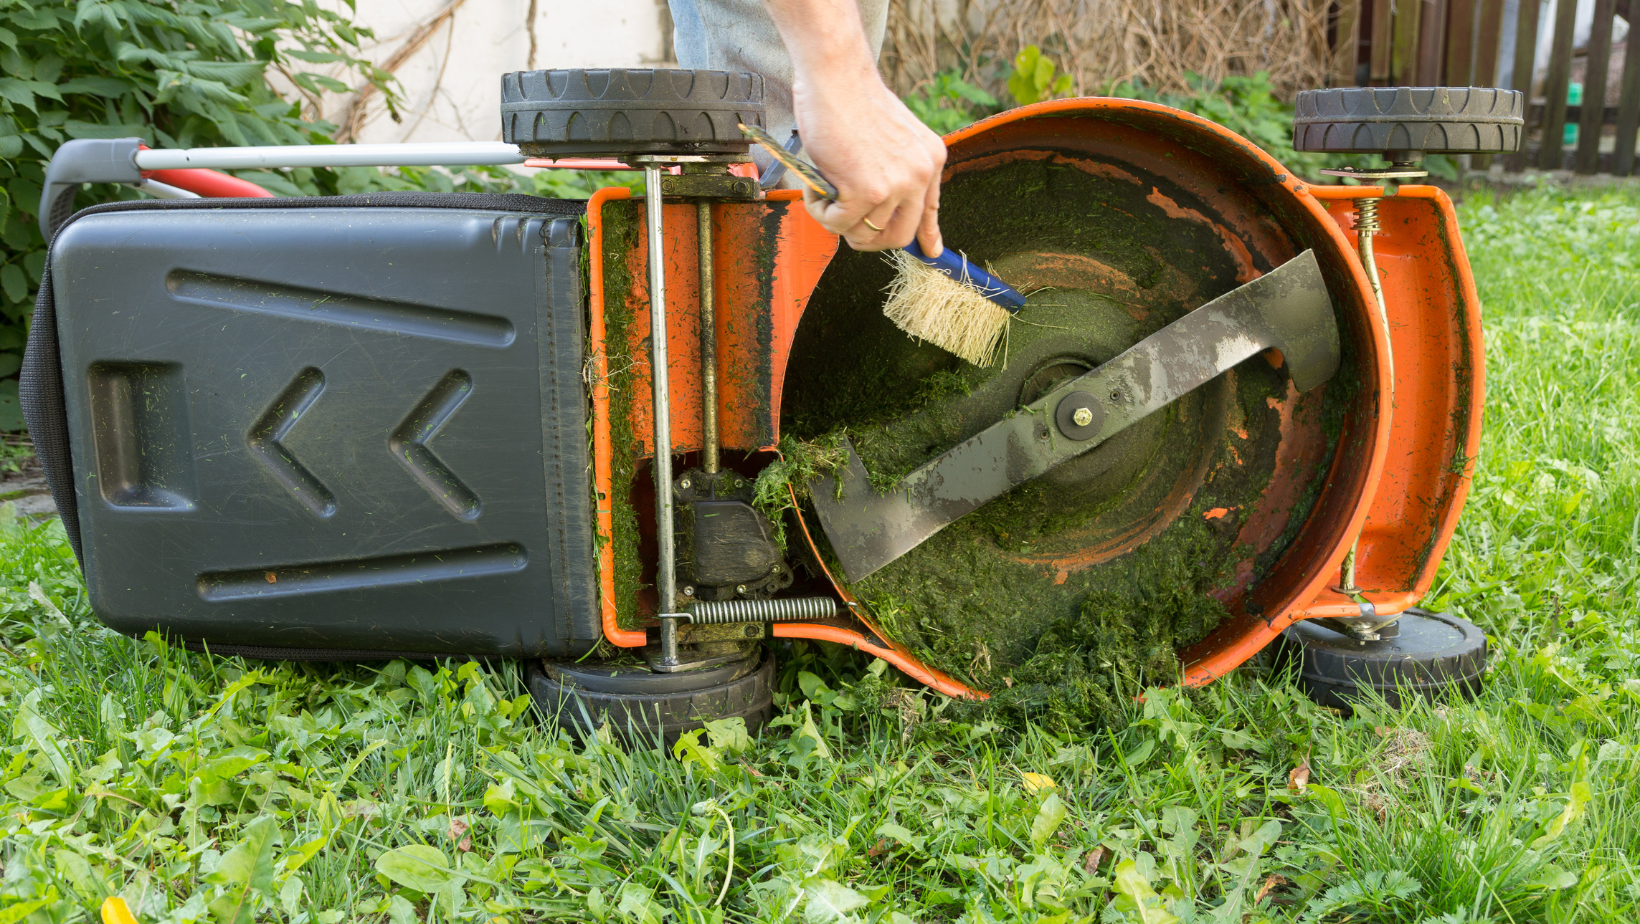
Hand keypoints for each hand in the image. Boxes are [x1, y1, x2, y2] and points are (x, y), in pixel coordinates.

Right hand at [792, 71, 945, 254]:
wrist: (836, 75)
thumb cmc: (852, 99)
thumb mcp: (893, 136)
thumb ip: (897, 168)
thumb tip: (886, 202)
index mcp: (930, 159)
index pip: (931, 211)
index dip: (927, 236)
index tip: (929, 252)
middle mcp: (919, 174)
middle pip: (899, 237)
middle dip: (868, 238)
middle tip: (843, 220)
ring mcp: (895, 185)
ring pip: (863, 233)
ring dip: (835, 218)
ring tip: (821, 188)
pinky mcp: (866, 190)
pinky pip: (838, 224)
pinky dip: (819, 210)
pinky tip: (813, 184)